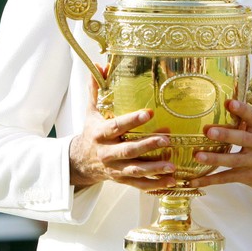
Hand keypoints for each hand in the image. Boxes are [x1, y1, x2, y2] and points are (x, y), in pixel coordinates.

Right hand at [69, 71, 175, 189]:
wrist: (78, 163)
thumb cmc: (91, 132)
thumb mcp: (90, 111)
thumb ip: (96, 89)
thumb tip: (100, 65)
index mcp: (100, 134)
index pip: (116, 126)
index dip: (132, 120)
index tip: (149, 113)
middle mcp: (107, 153)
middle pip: (128, 150)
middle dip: (147, 145)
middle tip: (167, 139)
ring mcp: (115, 169)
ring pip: (135, 170)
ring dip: (154, 169)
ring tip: (173, 166)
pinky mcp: (122, 180)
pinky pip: (139, 185)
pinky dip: (155, 185)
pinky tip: (172, 182)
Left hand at [189, 99, 251, 202]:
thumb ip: (248, 123)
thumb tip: (226, 105)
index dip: (241, 109)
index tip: (229, 102)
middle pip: (242, 139)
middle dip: (225, 135)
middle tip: (209, 131)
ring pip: (232, 160)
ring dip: (214, 158)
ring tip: (198, 156)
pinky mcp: (248, 176)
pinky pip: (226, 178)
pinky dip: (210, 180)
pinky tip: (195, 180)